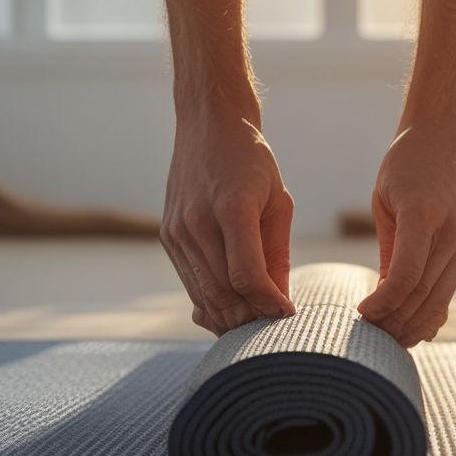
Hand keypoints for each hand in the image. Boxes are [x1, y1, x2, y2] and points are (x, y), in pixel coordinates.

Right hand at [161, 113, 294, 336]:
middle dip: (249, 319)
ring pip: (203, 294)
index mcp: (232, 208)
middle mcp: (197, 222)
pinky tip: (231, 308)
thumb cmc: (252, 162)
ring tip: (254, 325)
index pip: (247, 276)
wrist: (208, 126)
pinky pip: (189, 281)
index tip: (287, 314)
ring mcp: (177, 231)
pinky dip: (210, 301)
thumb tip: (279, 303)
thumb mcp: (277, 202)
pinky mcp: (167, 237)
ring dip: (228, 317)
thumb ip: (276, 255)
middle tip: (272, 328)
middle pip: (223, 293)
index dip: (268, 304)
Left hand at [357, 122, 455, 346]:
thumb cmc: (404, 164)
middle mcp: (453, 231)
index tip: (362, 315)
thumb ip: (389, 251)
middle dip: (397, 323)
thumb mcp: (385, 203)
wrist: (445, 134)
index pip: (407, 278)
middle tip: (371, 338)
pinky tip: (416, 323)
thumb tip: (383, 297)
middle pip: (425, 295)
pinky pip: (452, 284)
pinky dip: (435, 308)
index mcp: (424, 216)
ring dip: (416, 322)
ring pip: (442, 297)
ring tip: (391, 338)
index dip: (383, 305)